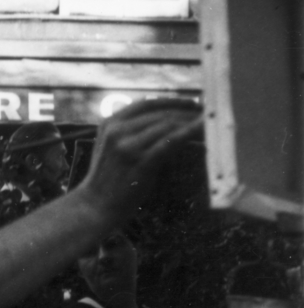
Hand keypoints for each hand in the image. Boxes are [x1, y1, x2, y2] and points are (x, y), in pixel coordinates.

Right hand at [79, 100, 201, 222]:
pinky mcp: (140, 160)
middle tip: (209, 116)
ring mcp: (128, 145)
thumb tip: (166, 124)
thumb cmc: (108, 180)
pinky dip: (189, 133)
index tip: (193, 104)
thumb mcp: (112, 148)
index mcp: (110, 123)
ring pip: (168, 125)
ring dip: (192, 123)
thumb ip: (130, 133)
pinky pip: (170, 141)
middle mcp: (117, 130)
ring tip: (210, 126)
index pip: (146, 104)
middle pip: (160, 114)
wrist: (96, 206)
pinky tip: (203, 132)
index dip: (173, 101)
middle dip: (187, 113)